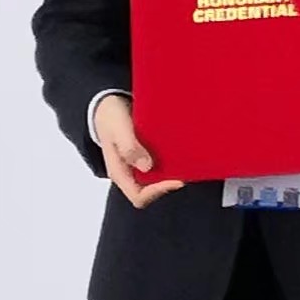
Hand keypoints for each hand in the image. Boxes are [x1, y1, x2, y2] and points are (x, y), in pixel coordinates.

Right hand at [93, 94, 184, 208]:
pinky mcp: (147, 155)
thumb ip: (129, 147)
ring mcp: (138, 165)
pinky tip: (185, 151)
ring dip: (174, 171)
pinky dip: (173, 161)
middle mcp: (130, 172)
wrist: (108, 103)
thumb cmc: (110, 116)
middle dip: (170, 182)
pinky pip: (162, 164)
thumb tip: (147, 167)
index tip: (178, 179)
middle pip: (152, 190)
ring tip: (191, 159)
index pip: (139, 196)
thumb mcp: (118, 129)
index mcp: (119, 172)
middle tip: (190, 168)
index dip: (158, 191)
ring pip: (158, 178)